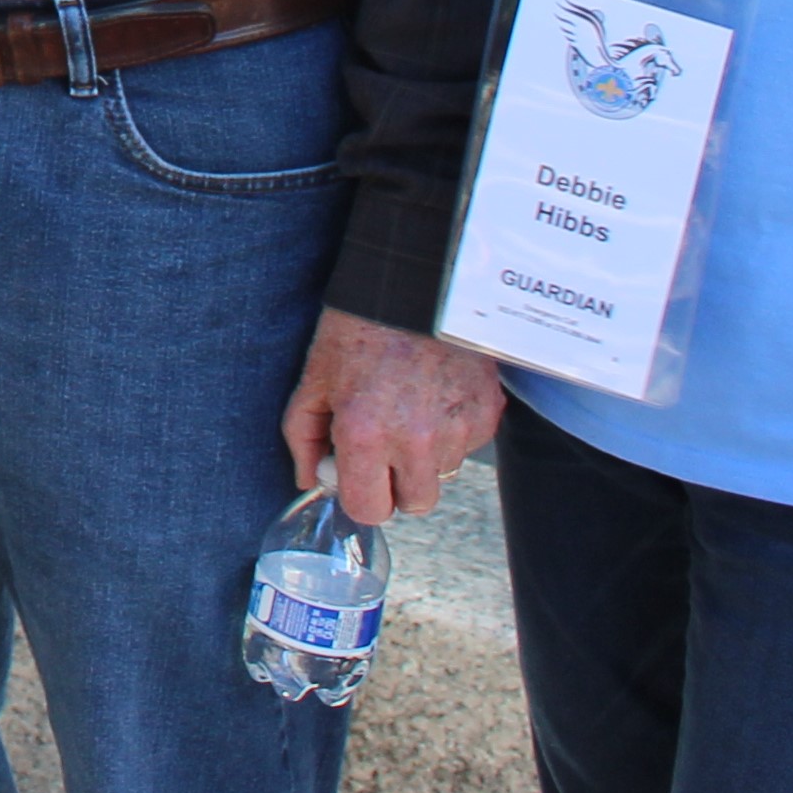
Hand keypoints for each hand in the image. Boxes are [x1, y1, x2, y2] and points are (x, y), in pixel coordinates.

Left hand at [279, 307, 503, 521]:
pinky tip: (435, 395)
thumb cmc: (358, 327)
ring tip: (410, 408)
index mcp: (366, 434)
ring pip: (443, 473)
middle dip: (395, 483)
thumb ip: (304, 436)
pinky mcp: (487, 413)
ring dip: (426, 455)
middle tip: (384, 446)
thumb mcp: (315, 378)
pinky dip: (452, 430)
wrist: (414, 282)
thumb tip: (309, 479)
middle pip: (414, 503)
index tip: (355, 473)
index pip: (369, 510)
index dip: (358, 494)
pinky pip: (468, 445)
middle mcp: (416, 441)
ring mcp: (457, 429)